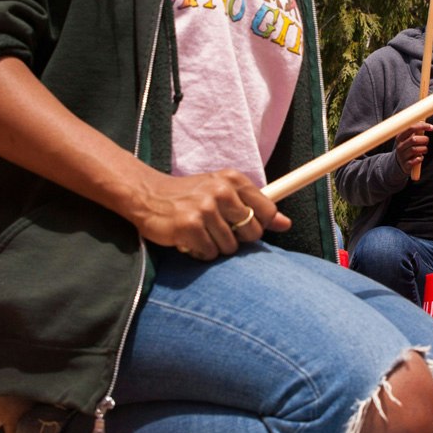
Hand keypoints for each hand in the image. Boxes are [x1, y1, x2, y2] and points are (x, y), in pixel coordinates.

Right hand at [127, 169, 286, 260]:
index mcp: (232, 179)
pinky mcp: (190, 226)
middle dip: (237, 238)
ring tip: (200, 233)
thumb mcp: (222, 191)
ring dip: (215, 246)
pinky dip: (200, 252)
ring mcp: (205, 208)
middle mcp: (221, 191)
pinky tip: (189, 240)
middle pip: (252, 233)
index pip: (267, 210)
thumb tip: (285, 224)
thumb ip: (254, 205)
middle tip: (216, 230)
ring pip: (230, 247)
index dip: (259, 225)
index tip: (245, 228)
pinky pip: (210, 253)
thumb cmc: (188, 195)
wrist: (147, 195)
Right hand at [392, 121, 431, 175]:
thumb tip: (423, 119)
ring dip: (424, 149)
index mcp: (400, 137)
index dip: (422, 126)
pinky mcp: (406, 164)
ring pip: (416, 150)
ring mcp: (402, 155)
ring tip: (424, 150)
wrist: (401, 163)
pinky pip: (416, 160)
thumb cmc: (408, 147)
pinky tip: (420, 157)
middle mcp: (400, 145)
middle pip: (414, 139)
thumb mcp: (409, 137)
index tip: (432, 127)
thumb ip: (416, 130)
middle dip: (424, 140)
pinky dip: (420, 158)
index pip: (410, 128)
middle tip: (426, 142)